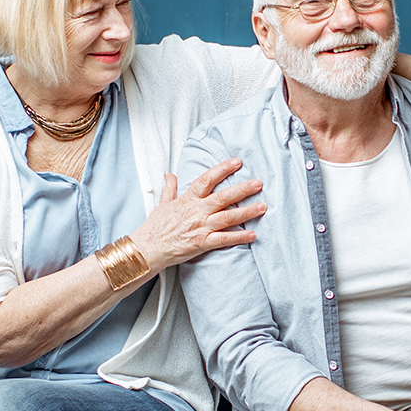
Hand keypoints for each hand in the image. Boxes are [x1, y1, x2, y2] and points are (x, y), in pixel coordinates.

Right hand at [129, 159, 265, 270]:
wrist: (148, 248)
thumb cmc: (155, 227)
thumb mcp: (162, 203)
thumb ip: (170, 188)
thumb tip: (170, 174)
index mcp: (188, 200)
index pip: (207, 179)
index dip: (223, 169)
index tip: (237, 162)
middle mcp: (197, 212)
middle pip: (223, 197)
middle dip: (242, 189)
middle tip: (258, 183)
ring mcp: (201, 227)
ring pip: (228, 217)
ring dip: (247, 211)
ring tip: (262, 206)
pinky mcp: (202, 243)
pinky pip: (224, 239)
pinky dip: (239, 237)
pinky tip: (253, 234)